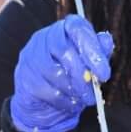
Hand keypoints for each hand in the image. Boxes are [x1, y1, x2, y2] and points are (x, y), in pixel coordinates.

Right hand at [9, 15, 112, 131]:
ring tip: (83, 99)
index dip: (92, 49)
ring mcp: (31, 56)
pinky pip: (46, 90)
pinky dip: (62, 100)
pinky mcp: (24, 77)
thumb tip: (106, 41)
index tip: (104, 73)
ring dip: (73, 90)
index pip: (77, 28)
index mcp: (64, 28)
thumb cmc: (70, 75)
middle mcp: (44, 37)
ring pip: (54, 72)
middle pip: (64, 50)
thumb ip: (98, 50)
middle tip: (94, 93)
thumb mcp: (88, 61)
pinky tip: (69, 103)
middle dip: (82, 75)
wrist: (42, 101)